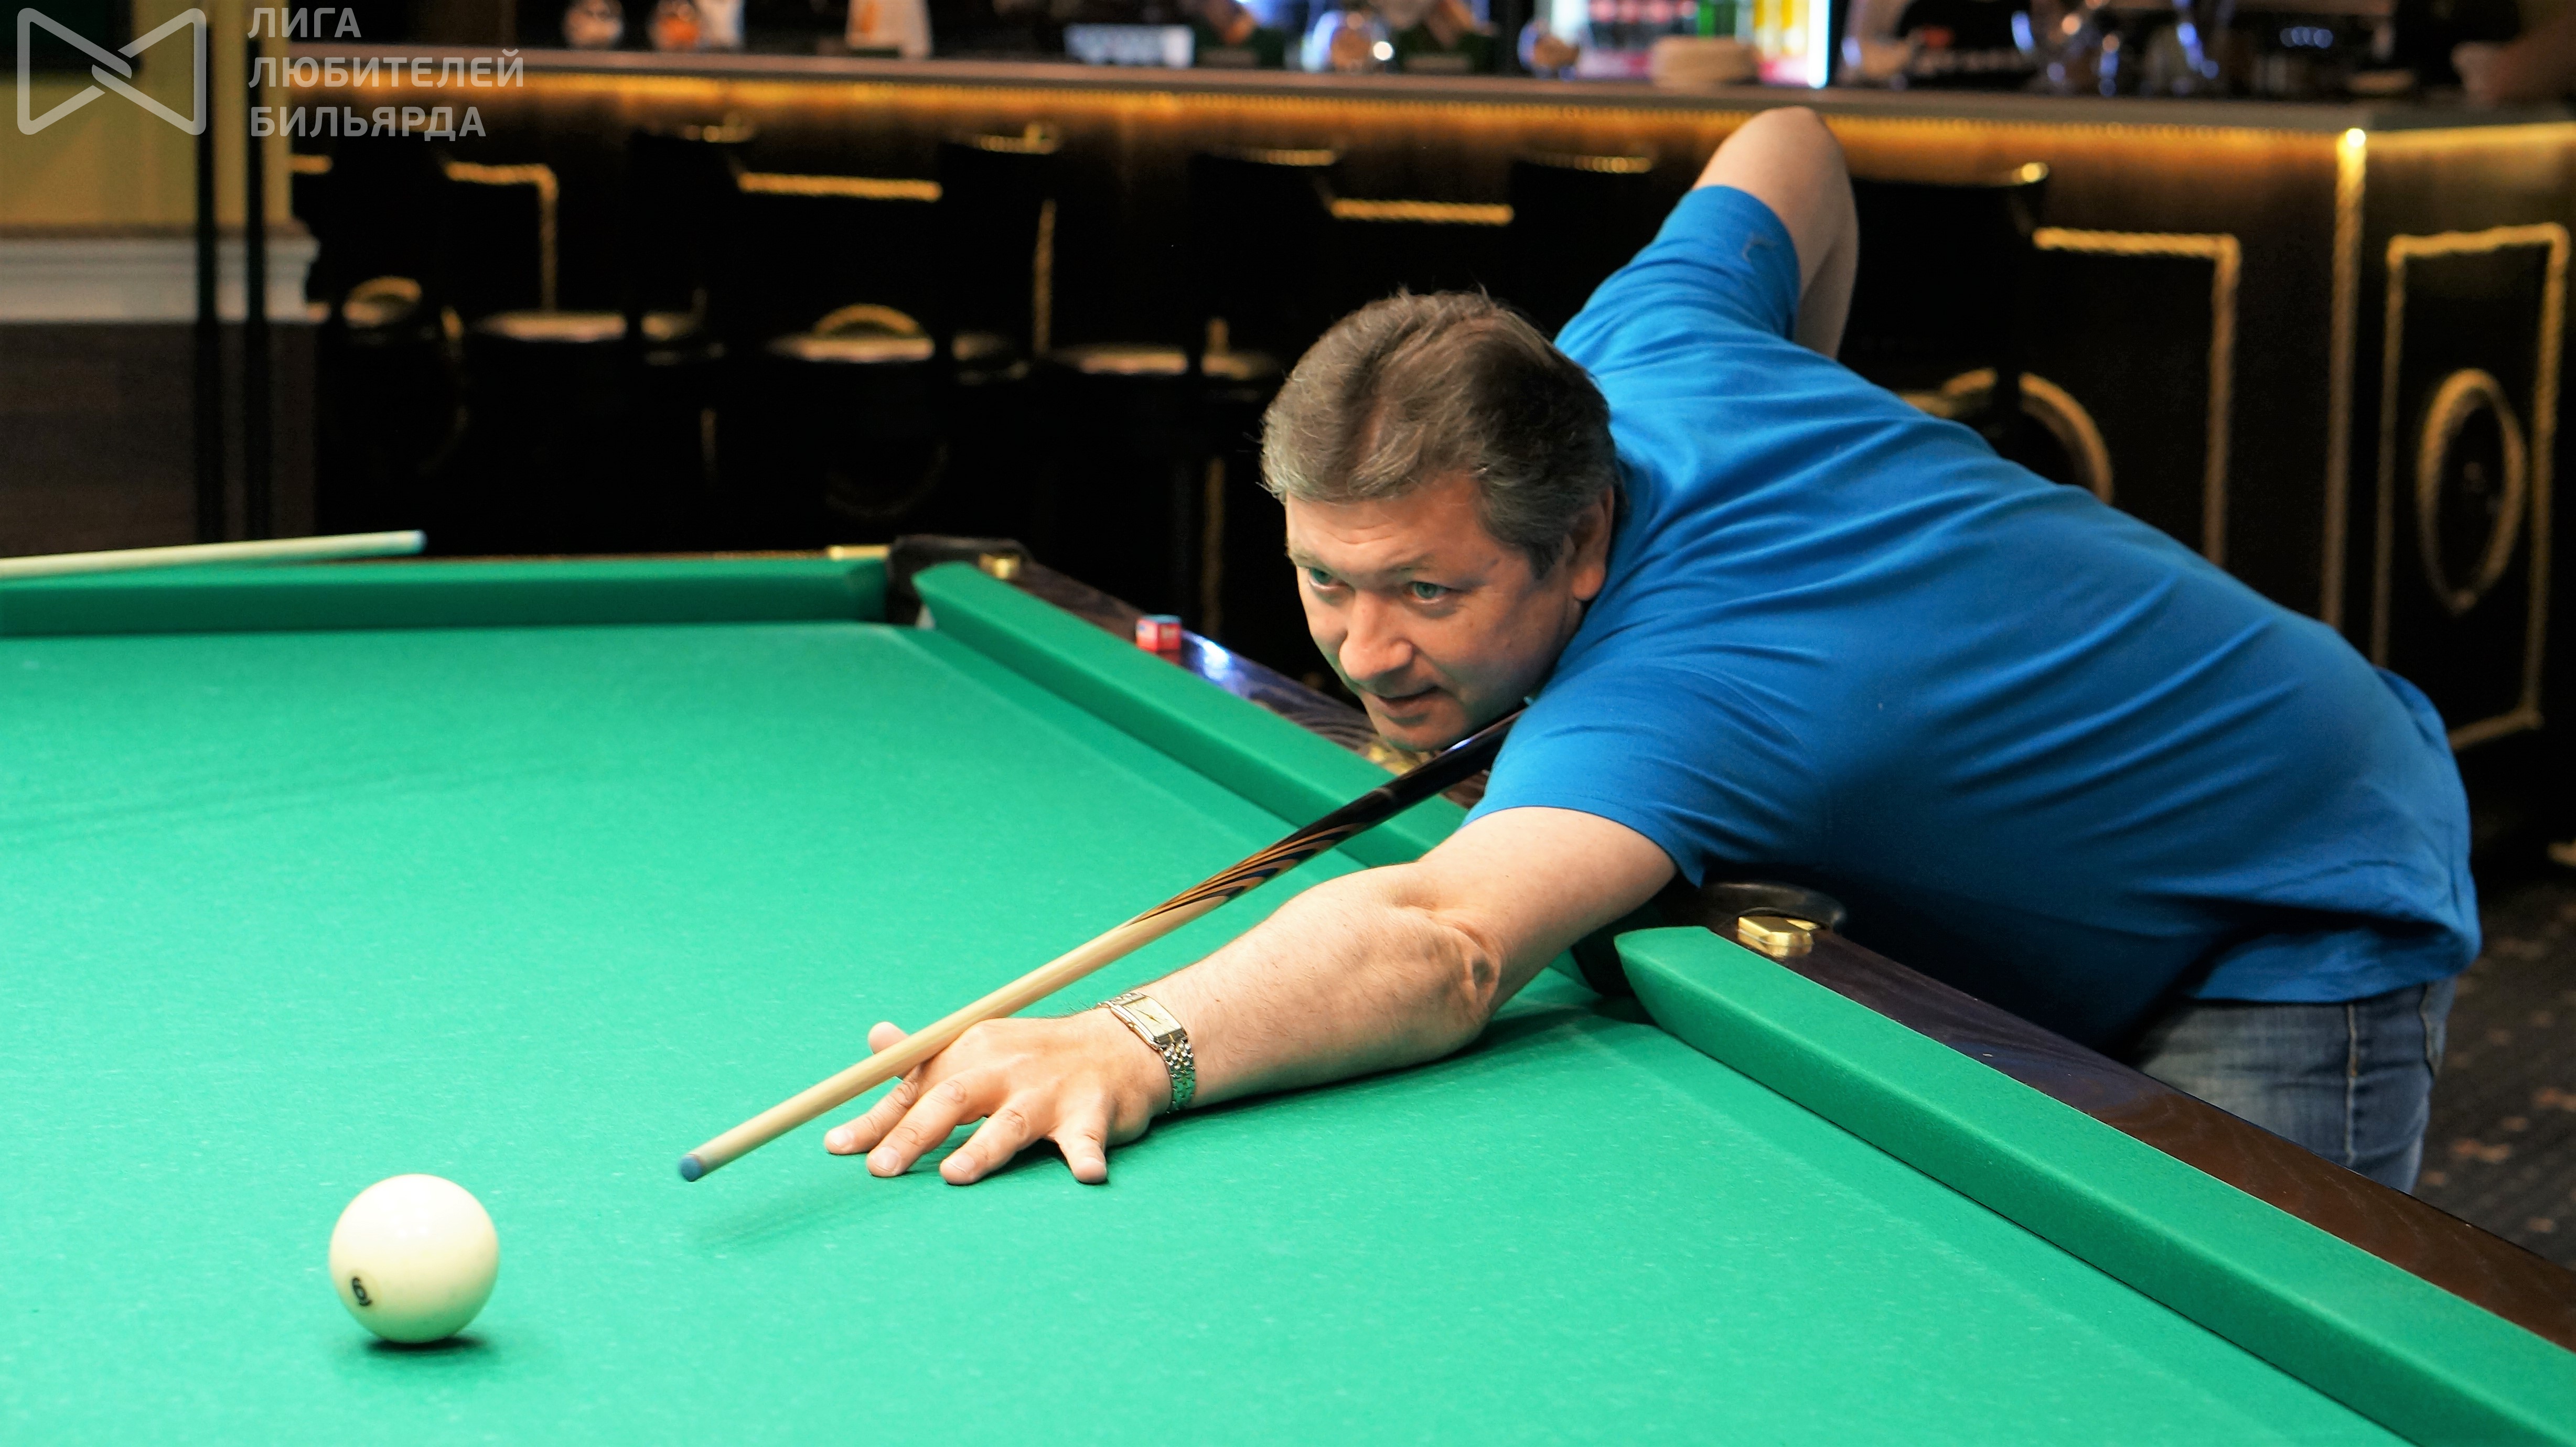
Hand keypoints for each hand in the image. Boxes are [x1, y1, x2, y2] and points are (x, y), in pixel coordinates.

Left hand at [822, 1012, 1168, 1183]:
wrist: (1119, 1047)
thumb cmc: (1035, 1058)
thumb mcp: (979, 1048)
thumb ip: (925, 1060)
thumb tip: (876, 1041)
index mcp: (973, 1052)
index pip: (917, 1087)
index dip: (876, 1119)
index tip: (837, 1147)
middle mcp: (1006, 1069)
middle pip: (953, 1100)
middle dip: (914, 1133)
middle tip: (881, 1167)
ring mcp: (1049, 1091)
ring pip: (1011, 1122)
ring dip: (983, 1149)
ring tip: (955, 1175)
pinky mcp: (1092, 1113)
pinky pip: (1087, 1138)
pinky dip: (1087, 1155)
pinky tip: (1086, 1175)